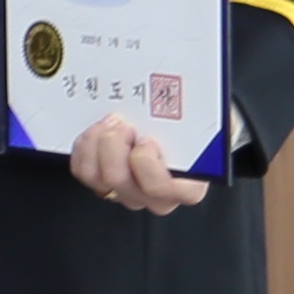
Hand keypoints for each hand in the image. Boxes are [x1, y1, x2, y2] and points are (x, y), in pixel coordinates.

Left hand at [70, 110, 210, 214]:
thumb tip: (191, 96)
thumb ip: (203, 117)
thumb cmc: (198, 130)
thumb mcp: (209, 122)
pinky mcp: (104, 184)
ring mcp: (128, 192)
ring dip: (97, 144)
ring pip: (97, 178)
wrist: (186, 132)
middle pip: (120, 180)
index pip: (162, 188)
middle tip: (122, 124)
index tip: (147, 139)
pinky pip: (84, 172)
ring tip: (109, 123)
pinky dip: (85, 148)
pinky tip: (96, 131)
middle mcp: (155, 197)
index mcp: (187, 187)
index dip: (147, 165)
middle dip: (114, 146)